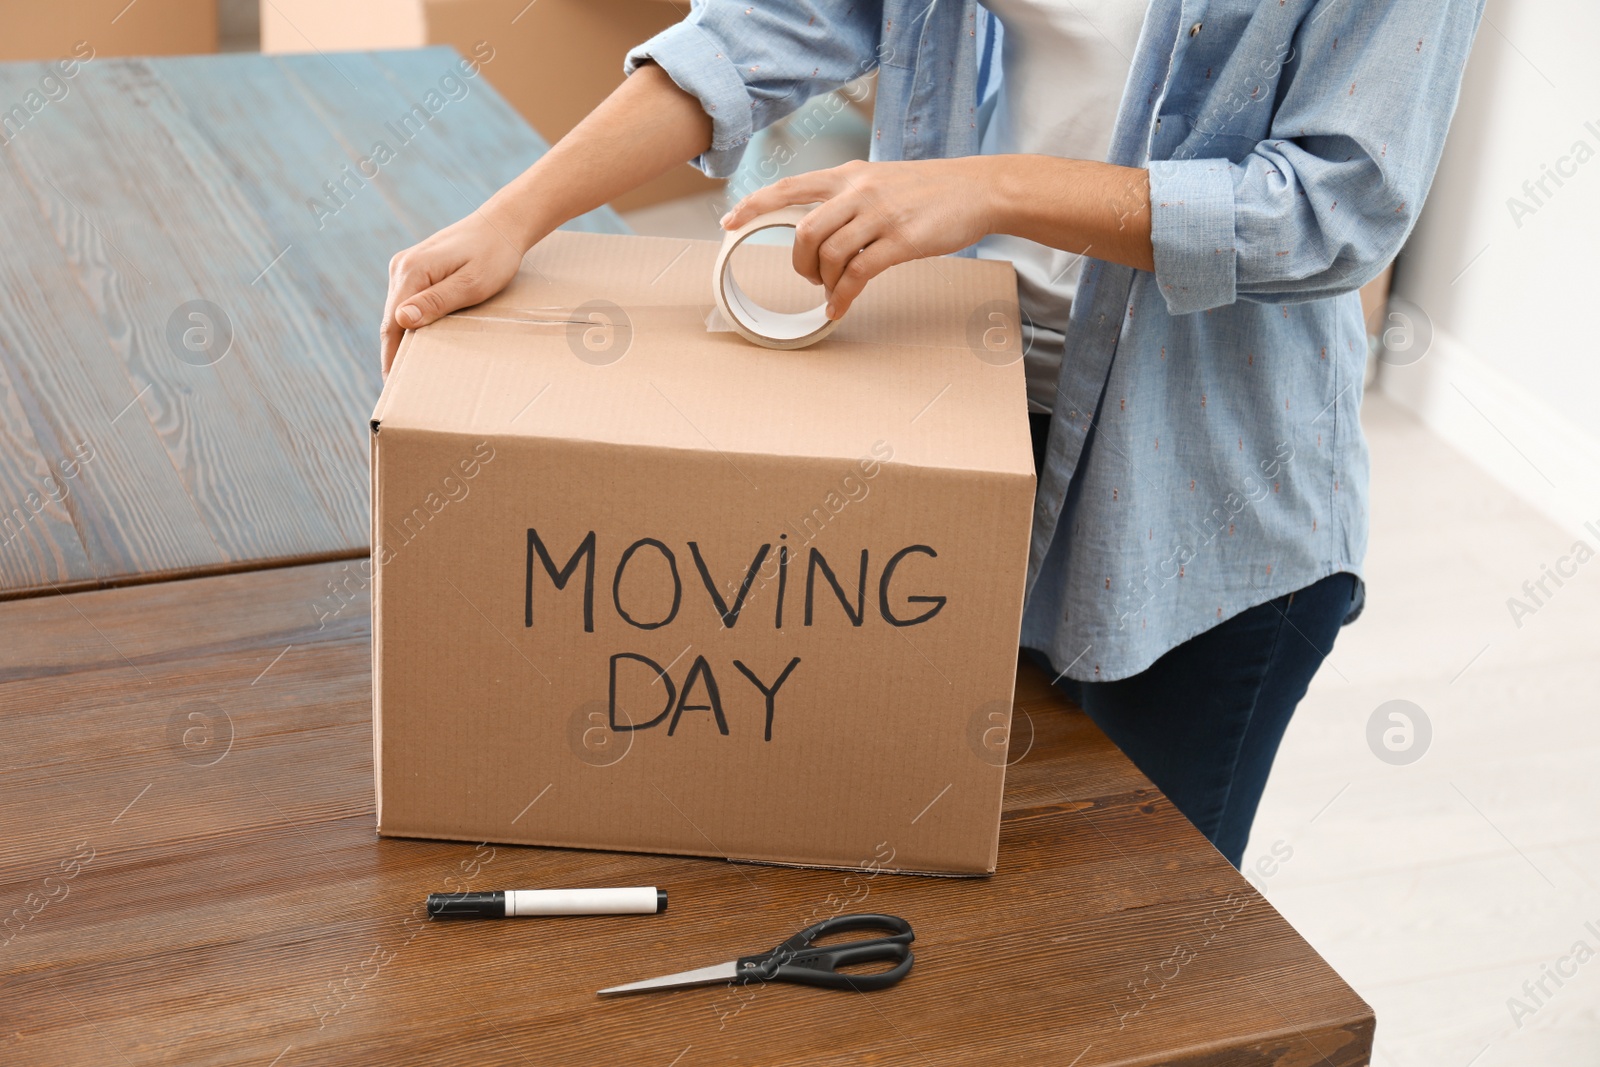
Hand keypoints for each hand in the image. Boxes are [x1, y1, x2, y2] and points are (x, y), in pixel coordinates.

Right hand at [380, 212, 528, 375]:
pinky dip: (414, 325)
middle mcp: (402, 267)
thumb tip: (401, 320)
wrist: (504, 224)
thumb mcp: (472, 284)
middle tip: (402, 389)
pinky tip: (421, 344)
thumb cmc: (494, 255)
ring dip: (404, 340)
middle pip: (392, 320)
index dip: (392, 358)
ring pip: (400, 312)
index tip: (393, 386)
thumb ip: (437, 302)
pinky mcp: (418, 268)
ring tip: (411, 373)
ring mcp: (407, 266)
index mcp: (411, 271)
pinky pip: (410, 302)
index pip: (392, 324)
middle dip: (396, 353)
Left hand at [720, 159, 998, 319]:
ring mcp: (880, 215)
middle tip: (810, 278)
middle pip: (803, 231)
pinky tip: (840, 307)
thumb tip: (816, 229)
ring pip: (829, 255)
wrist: (977, 189)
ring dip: (823, 282)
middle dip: (798, 264)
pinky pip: (858, 275)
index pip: (789, 187)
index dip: (754, 205)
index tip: (729, 221)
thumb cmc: (928, 189)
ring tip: (833, 291)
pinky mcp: (901, 241)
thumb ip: (846, 198)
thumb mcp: (879, 180)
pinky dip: (842, 297)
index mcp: (848, 174)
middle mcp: (858, 190)